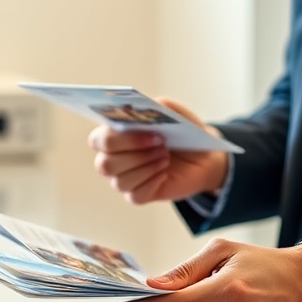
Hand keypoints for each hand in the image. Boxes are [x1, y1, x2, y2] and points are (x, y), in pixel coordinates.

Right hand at [88, 98, 228, 204]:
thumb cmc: (182, 132)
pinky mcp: (138, 195)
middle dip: (135, 154)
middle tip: (162, 144)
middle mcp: (113, 159)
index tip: (150, 132)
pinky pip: (135, 196)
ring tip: (166, 158)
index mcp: (114, 135)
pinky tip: (165, 173)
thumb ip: (160, 106)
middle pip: (104, 164)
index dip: (121, 138)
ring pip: (119, 182)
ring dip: (146, 168)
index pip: (99, 140)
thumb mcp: (176, 113)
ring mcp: (124, 179)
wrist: (202, 156)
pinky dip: (152, 183)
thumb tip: (147, 107)